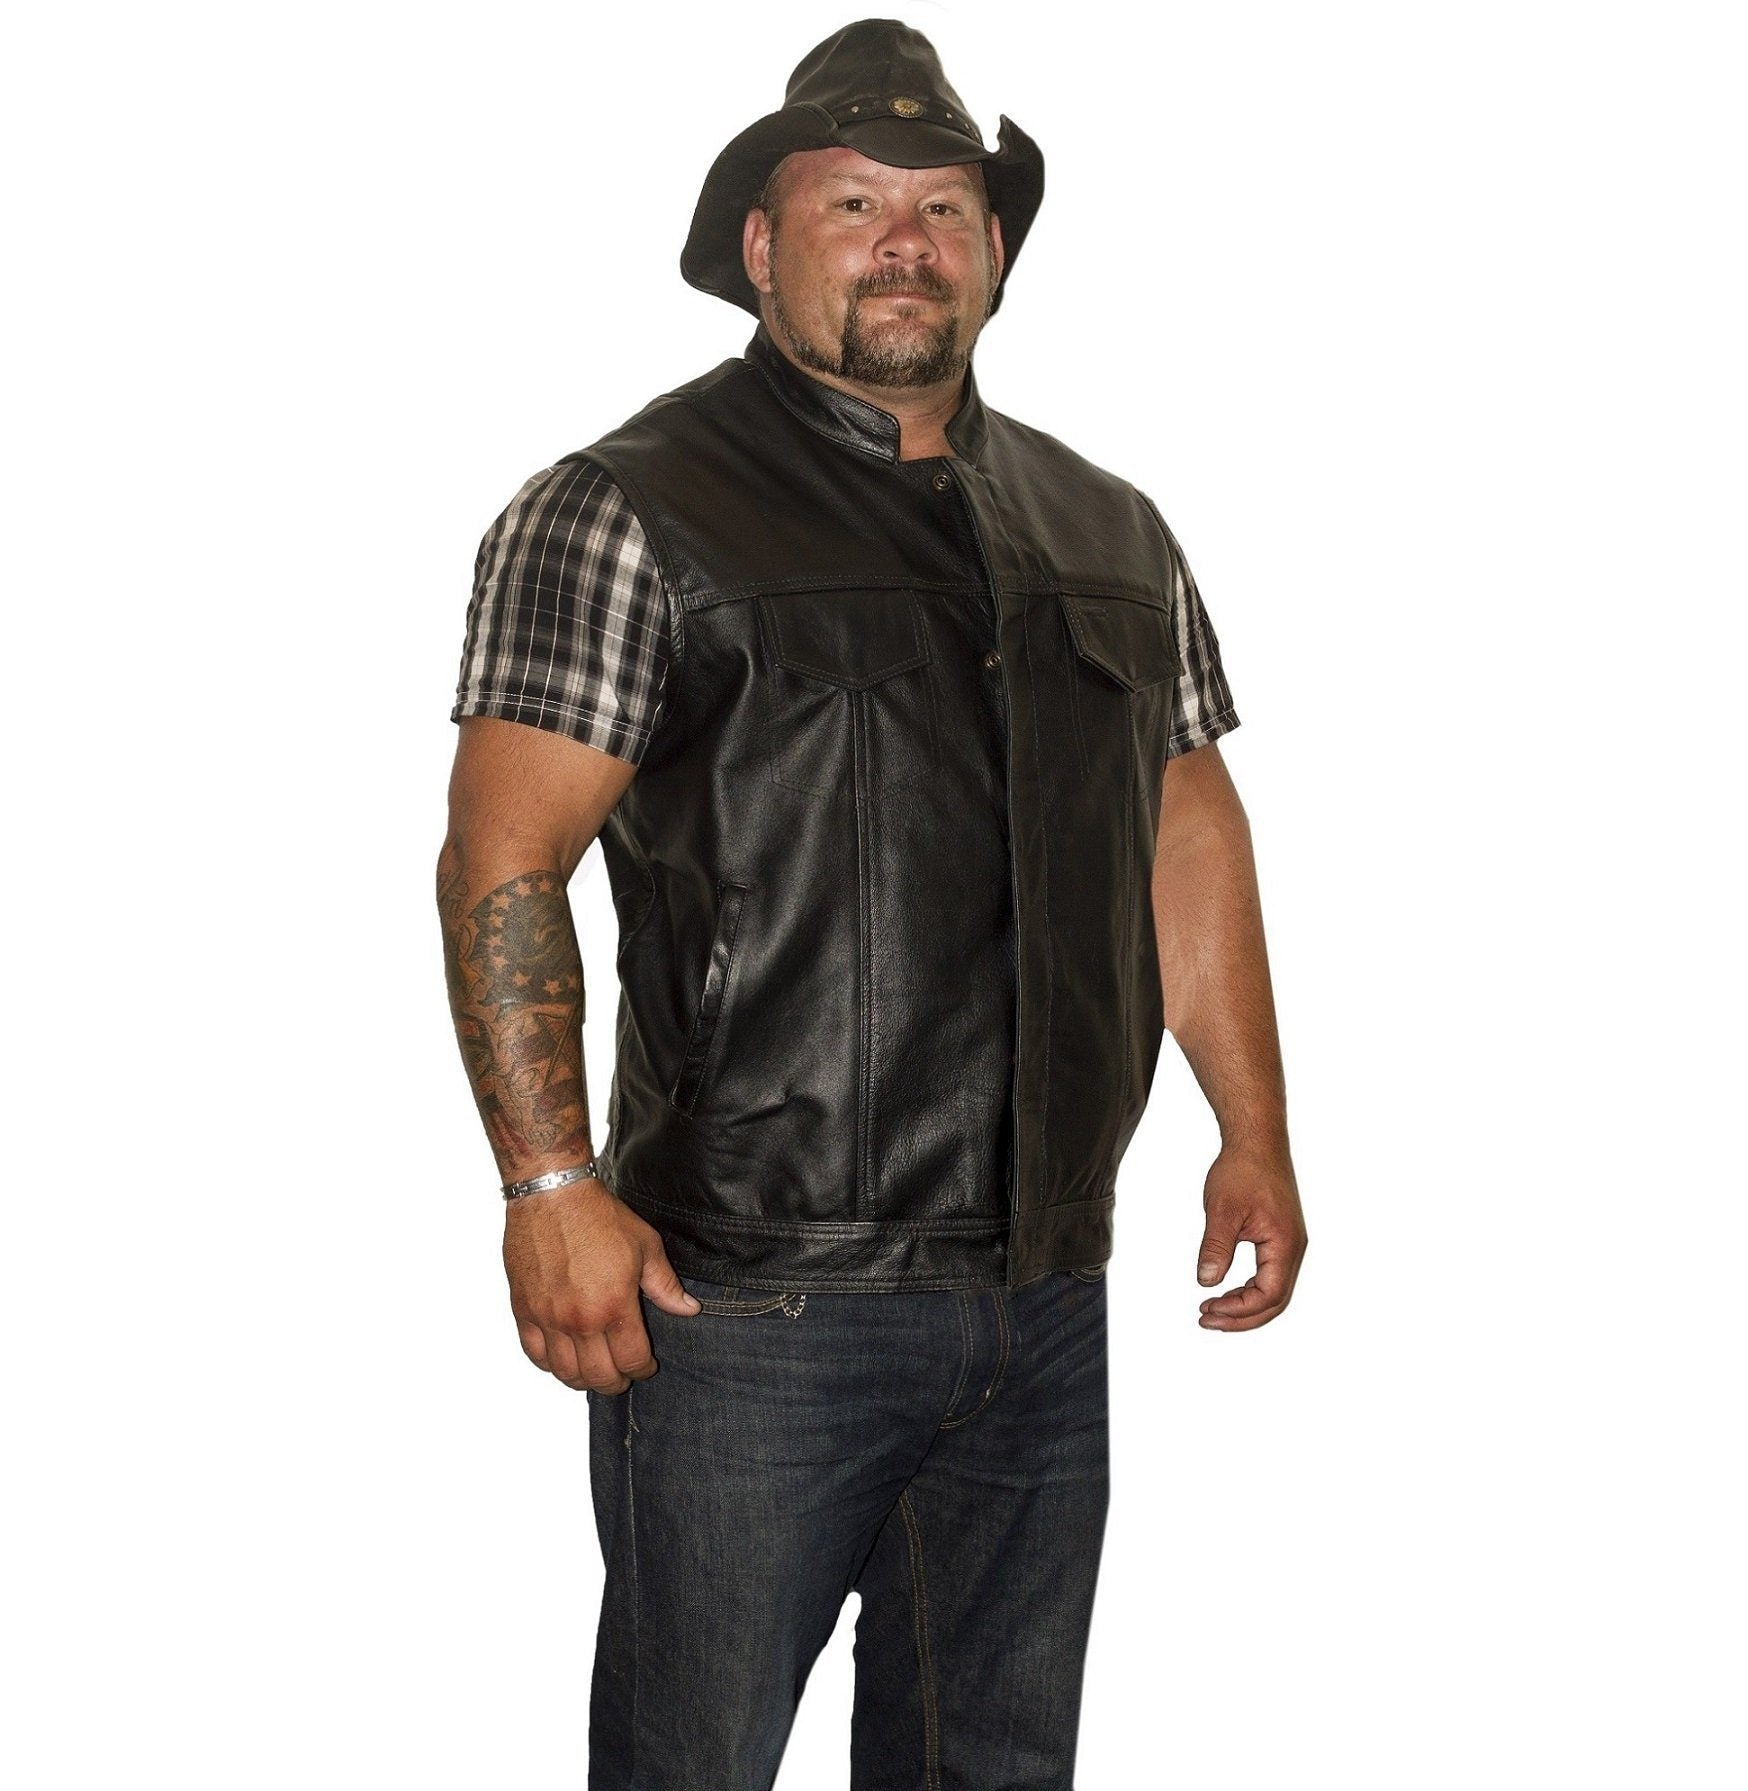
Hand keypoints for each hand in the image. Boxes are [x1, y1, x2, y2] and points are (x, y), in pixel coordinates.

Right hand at [503, 1178, 700, 1391]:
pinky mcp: (523, 1310)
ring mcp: (548, 1318)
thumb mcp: (646, 1247)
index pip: (632, 1360)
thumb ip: (666, 1286)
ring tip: (593, 1372)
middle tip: (622, 1377)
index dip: (643, 1370)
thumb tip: (689, 1310)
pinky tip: (562, 1358)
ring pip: (564, 1373)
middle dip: (615, 1383)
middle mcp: (580, 1320)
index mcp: (614, 1306)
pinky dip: (549, 1365)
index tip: (646, 1367)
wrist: (553, 1195)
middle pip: (598, 1376)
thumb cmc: (601, 1217)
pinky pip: (534, 1354)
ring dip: (582, 1380)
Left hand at [1195, 1142, 1306, 1330]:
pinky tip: (1227, 1290)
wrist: (1257, 1141)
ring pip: (1274, 1290)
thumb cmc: (1243, 1170)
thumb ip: (1216, 1247)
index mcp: (1285, 1245)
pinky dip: (1249, 1289)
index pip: (1268, 1295)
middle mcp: (1293, 1249)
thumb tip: (1207, 1282)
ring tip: (1212, 1308)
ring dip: (1245, 1305)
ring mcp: (1289, 1244)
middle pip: (1275, 1300)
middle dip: (1241, 1316)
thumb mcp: (1222, 1210)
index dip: (1238, 1310)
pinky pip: (1270, 1275)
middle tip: (1206, 1319)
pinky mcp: (1280, 1238)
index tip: (1207, 1309)